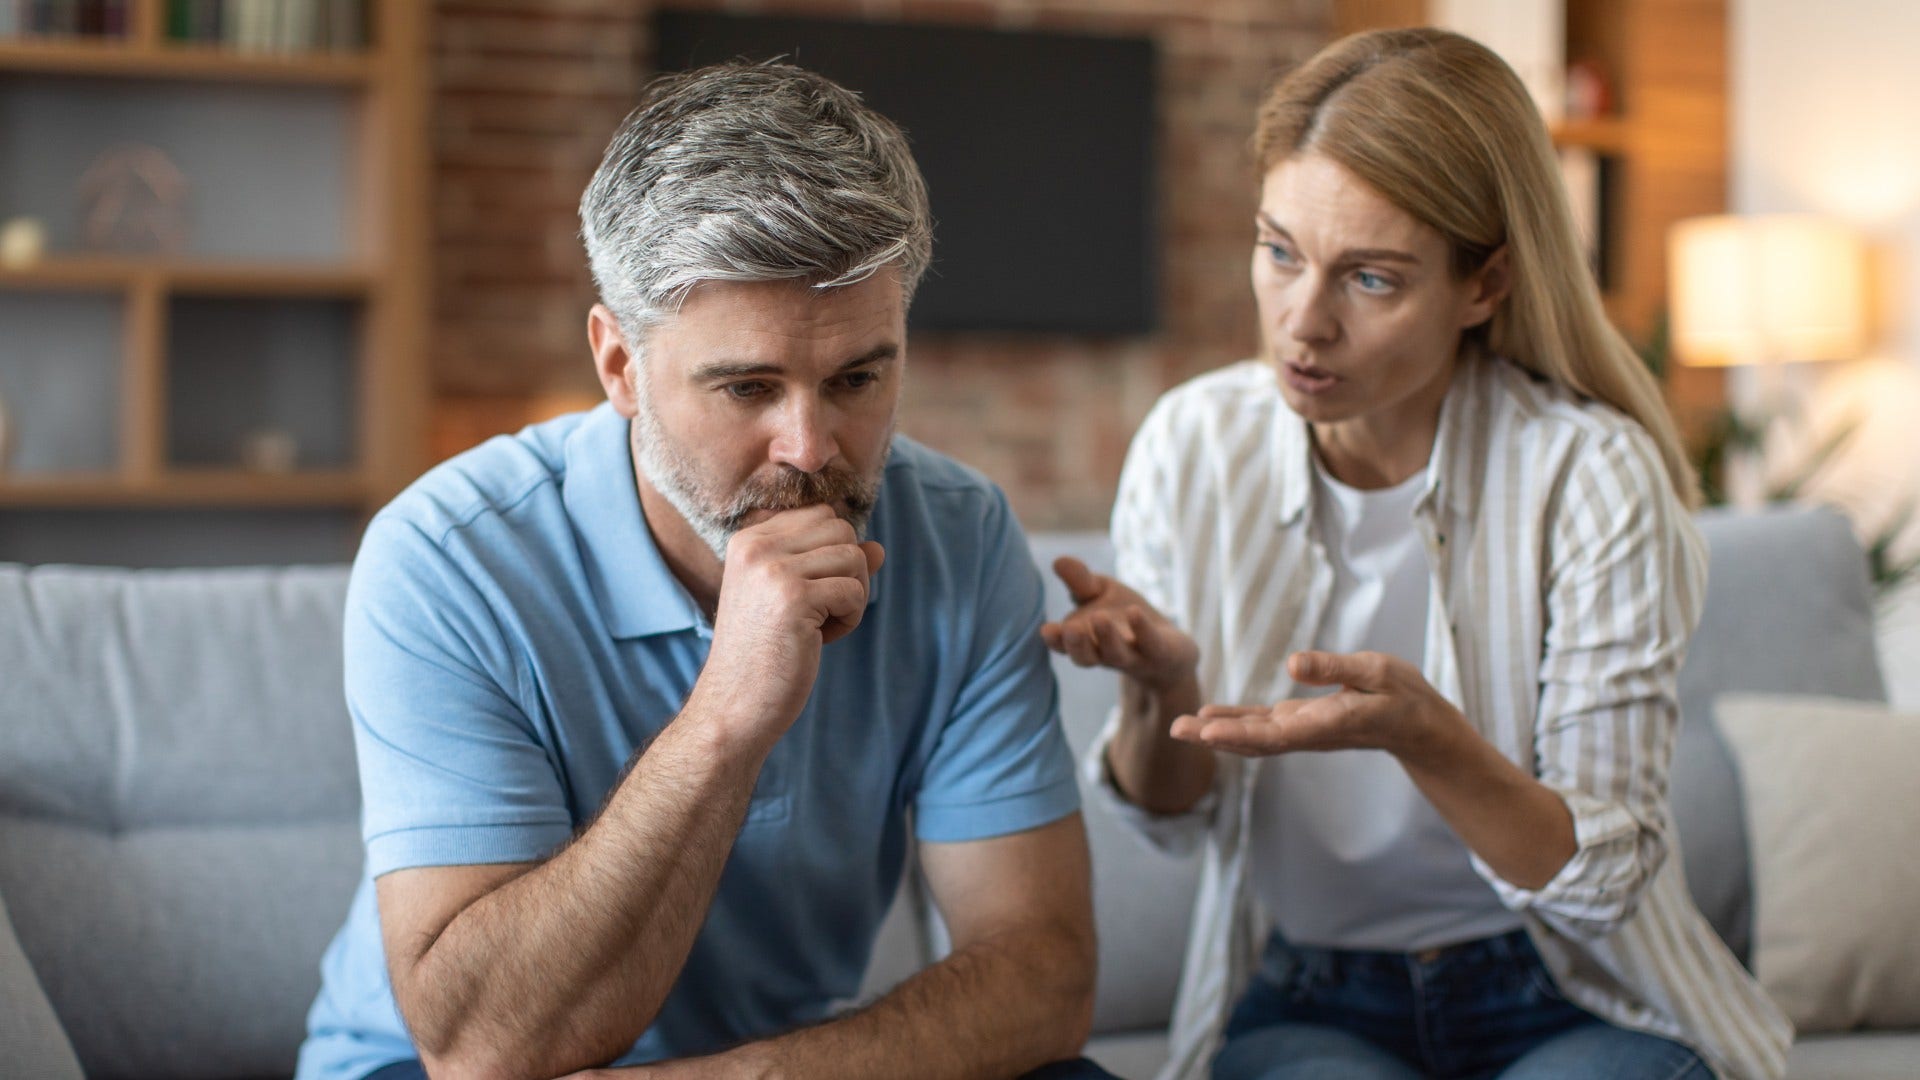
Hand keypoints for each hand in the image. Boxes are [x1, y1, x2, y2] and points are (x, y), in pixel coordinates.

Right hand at [697, 505, 884, 738]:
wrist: (733, 706)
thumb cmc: (766, 654)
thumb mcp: (796, 599)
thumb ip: (832, 566)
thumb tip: (879, 548)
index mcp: (749, 539)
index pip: (821, 516)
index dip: (831, 556)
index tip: (809, 595)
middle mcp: (756, 546)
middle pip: (842, 530)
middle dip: (848, 572)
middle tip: (822, 612)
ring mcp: (773, 570)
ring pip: (854, 557)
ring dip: (852, 597)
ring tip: (820, 627)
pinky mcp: (794, 597)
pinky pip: (854, 591)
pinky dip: (850, 619)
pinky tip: (820, 641)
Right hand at [1039, 557, 1197, 691]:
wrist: (1171, 651)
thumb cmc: (1126, 620)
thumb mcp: (1102, 594)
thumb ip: (1081, 582)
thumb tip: (1058, 560)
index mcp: (1086, 641)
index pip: (1065, 645)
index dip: (1055, 640)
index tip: (1046, 630)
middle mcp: (1106, 653)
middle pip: (1086, 657)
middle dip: (1077, 644)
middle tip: (1070, 628)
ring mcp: (1134, 656)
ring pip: (1117, 654)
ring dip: (1107, 637)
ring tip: (1099, 617)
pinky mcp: (1161, 652)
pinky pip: (1151, 644)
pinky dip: (1142, 629)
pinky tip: (1134, 612)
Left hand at [1170, 650, 1464, 761]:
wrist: (1418, 725)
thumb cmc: (1402, 695)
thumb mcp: (1377, 672)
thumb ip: (1335, 668)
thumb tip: (1292, 663)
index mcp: (1328, 723)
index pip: (1278, 733)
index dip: (1241, 733)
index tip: (1208, 732)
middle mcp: (1310, 733)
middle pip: (1255, 741)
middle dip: (1214, 737)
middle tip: (1175, 730)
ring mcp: (1303, 731)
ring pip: (1253, 737)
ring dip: (1216, 733)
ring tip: (1179, 727)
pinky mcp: (1301, 724)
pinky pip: (1262, 728)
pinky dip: (1233, 725)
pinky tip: (1208, 719)